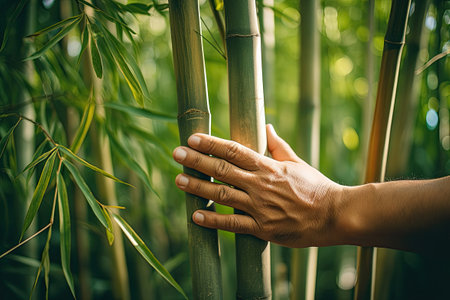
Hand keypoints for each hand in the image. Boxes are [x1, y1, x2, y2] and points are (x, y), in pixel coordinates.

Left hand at [172, 124, 343, 247]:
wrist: (334, 214)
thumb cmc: (315, 187)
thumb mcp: (297, 162)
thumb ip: (278, 146)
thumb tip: (266, 126)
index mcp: (268, 167)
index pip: (234, 151)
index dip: (211, 144)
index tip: (193, 138)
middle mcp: (261, 184)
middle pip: (223, 170)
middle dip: (197, 161)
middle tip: (176, 154)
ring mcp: (261, 207)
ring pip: (223, 195)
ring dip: (199, 188)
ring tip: (179, 181)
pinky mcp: (263, 228)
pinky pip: (233, 225)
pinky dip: (213, 220)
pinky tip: (196, 215)